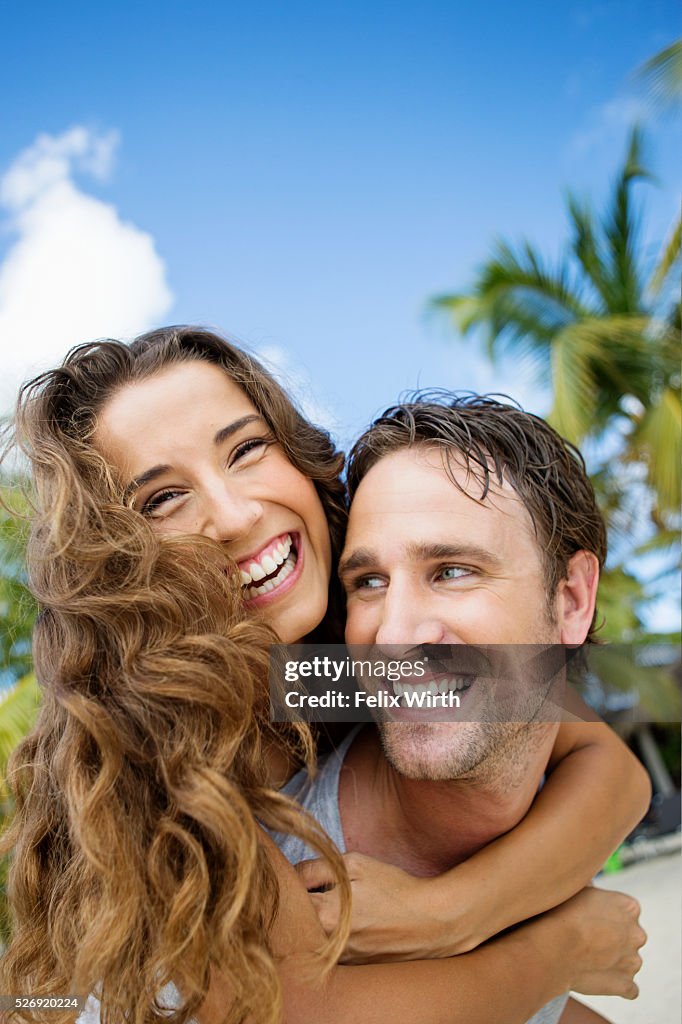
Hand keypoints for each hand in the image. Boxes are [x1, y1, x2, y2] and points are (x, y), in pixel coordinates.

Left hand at [295, 852, 458, 962]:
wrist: (432, 921)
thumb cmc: (395, 889)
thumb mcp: (355, 864)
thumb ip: (316, 868)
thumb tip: (292, 874)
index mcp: (325, 916)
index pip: (288, 899)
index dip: (292, 883)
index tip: (303, 876)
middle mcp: (328, 945)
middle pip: (296, 923)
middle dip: (300, 905)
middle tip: (316, 889)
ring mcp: (340, 961)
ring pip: (313, 937)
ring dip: (317, 922)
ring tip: (340, 907)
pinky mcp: (353, 968)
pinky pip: (331, 950)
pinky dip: (333, 937)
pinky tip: (354, 923)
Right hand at [538, 887, 645, 998]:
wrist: (550, 948)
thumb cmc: (557, 913)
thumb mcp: (575, 888)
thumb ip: (590, 887)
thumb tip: (586, 879)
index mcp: (629, 906)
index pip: (625, 910)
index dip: (605, 914)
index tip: (588, 917)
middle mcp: (637, 933)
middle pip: (629, 935)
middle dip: (612, 937)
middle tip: (586, 938)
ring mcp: (633, 961)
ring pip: (628, 960)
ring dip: (612, 960)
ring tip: (585, 958)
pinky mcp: (625, 984)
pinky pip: (628, 988)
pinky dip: (617, 984)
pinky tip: (596, 977)